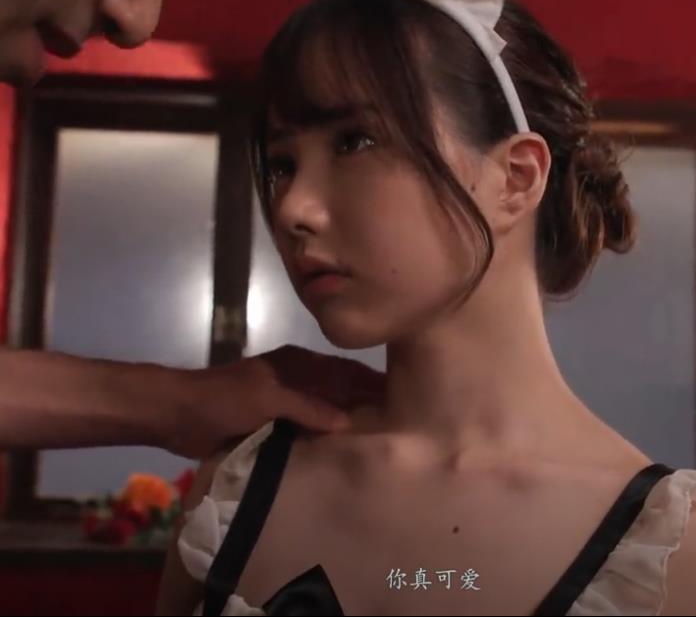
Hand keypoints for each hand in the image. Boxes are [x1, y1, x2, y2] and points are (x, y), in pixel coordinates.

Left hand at [165, 345, 383, 458]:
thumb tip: (347, 420)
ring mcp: (284, 401)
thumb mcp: (269, 398)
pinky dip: (324, 435)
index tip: (402, 397)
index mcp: (298, 364)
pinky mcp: (272, 422)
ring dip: (345, 421)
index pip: (345, 371)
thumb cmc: (222, 399)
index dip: (371, 382)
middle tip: (397, 423)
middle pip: (339, 390)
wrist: (175, 414)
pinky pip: (307, 428)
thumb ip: (308, 406)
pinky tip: (338, 450)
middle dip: (364, 402)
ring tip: (375, 439)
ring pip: (324, 409)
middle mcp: (296, 379)